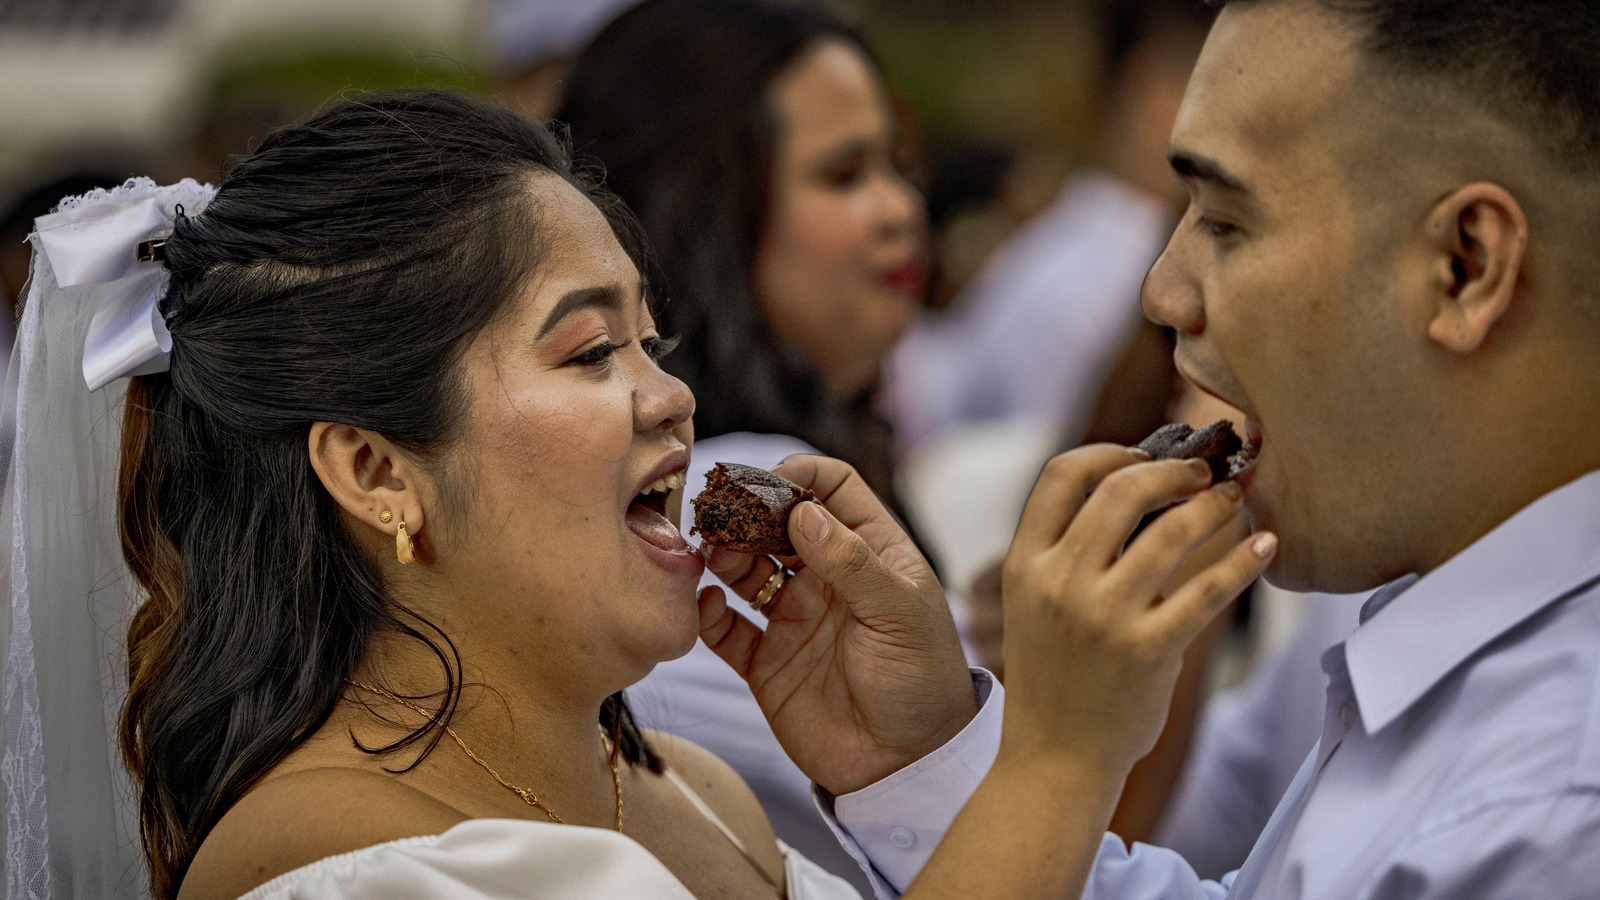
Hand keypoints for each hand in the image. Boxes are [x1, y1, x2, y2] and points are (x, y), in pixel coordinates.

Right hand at [697, 454, 977, 794]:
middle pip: (776, 523)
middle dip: (748, 511)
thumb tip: (803, 511)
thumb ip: (852, 563)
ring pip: (743, 567)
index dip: (802, 475)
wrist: (908, 766)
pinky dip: (707, 612)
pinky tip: (706, 600)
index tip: (771, 480)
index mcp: (870, 554)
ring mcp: (793, 617)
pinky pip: (725, 629)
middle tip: (719, 509)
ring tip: (708, 549)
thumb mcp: (900, 614)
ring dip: (722, 552)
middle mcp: (827, 578)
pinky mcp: (766, 663)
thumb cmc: (922, 682)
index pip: (833, 489)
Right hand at [999, 444, 1274, 775]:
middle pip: (1121, 490)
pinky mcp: (1148, 651)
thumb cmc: (1054, 673)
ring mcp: (1104, 617)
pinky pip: (1208, 592)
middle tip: (1203, 472)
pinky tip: (1264, 545)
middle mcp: (1060, 583)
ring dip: (1213, 506)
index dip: (1109, 451)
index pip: (1063, 475)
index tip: (1142, 454)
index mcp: (1026, 564)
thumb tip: (1132, 483)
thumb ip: (1065, 549)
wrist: (1055, 756)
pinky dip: (1243, 561)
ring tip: (1233, 499)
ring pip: (1171, 533)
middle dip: (1172, 469)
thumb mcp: (1033, 602)